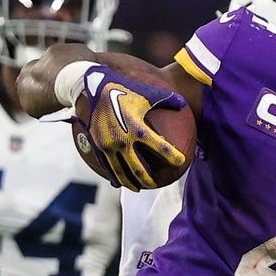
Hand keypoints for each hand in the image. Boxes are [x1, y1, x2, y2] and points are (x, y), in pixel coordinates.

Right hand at [75, 65, 187, 191]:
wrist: (92, 86)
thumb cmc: (123, 88)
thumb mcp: (146, 92)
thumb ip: (166, 99)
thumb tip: (182, 104)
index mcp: (137, 128)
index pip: (160, 146)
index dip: (172, 156)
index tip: (181, 162)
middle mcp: (123, 140)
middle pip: (139, 168)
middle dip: (150, 179)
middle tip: (157, 184)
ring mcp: (108, 145)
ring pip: (120, 172)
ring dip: (130, 183)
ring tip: (139, 188)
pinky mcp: (97, 146)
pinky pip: (107, 166)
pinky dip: (114, 176)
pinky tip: (119, 182)